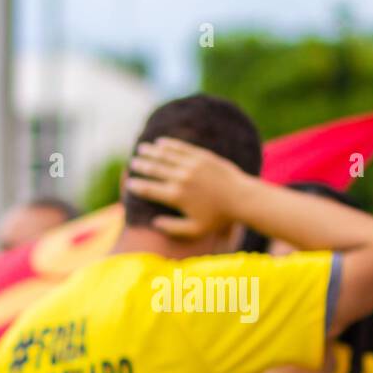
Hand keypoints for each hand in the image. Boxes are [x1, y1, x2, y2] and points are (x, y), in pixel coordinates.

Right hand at [125, 136, 248, 238]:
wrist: (243, 199)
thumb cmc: (219, 218)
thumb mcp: (194, 230)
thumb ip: (172, 228)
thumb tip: (154, 222)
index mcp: (177, 197)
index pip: (150, 189)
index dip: (136, 186)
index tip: (128, 184)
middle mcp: (182, 178)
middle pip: (155, 169)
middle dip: (141, 166)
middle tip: (132, 163)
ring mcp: (192, 165)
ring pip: (166, 156)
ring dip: (151, 152)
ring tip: (141, 149)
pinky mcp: (203, 156)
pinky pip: (182, 148)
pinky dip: (170, 144)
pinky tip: (160, 142)